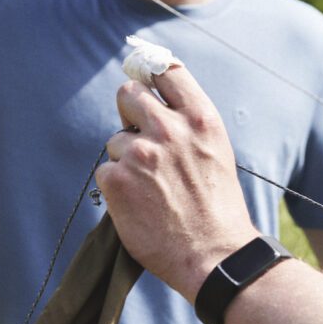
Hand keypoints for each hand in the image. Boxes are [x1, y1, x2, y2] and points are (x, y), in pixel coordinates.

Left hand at [96, 64, 259, 300]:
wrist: (214, 254)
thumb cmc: (217, 206)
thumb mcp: (215, 150)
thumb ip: (187, 123)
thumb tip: (154, 103)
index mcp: (200, 118)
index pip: (165, 69)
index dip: (149, 70)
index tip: (142, 76)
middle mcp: (169, 129)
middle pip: (128, 94)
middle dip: (128, 112)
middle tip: (139, 136)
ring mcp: (140, 153)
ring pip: (116, 140)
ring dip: (126, 159)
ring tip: (151, 188)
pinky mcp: (116, 180)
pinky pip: (105, 170)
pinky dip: (116, 186)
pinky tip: (139, 204)